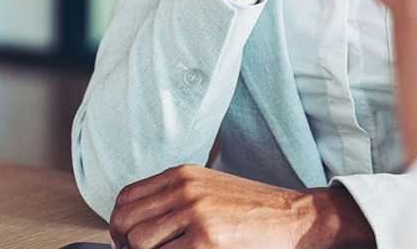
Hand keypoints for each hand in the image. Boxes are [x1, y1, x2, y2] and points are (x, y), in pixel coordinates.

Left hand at [108, 165, 374, 248]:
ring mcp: (195, 213)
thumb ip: (176, 200)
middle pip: (124, 220)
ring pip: (139, 242)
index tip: (126, 243)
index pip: (125, 198)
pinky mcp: (206, 240)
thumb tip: (136, 229)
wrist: (297, 217)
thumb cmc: (256, 210)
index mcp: (183, 175)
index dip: (119, 225)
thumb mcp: (211, 190)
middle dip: (126, 245)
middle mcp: (185, 188)